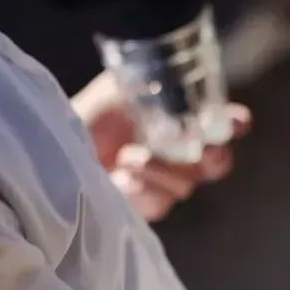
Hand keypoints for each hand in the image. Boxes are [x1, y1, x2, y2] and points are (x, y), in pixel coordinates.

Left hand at [72, 70, 251, 221]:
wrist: (55, 145)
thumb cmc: (92, 113)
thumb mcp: (122, 88)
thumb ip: (155, 83)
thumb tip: (182, 81)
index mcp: (184, 122)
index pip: (225, 125)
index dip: (234, 123)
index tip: (235, 120)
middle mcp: (182, 154)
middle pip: (217, 163)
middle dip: (211, 155)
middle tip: (199, 147)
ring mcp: (165, 184)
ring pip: (186, 185)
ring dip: (162, 170)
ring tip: (129, 156)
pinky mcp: (144, 207)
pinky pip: (159, 204)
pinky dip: (142, 189)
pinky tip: (121, 177)